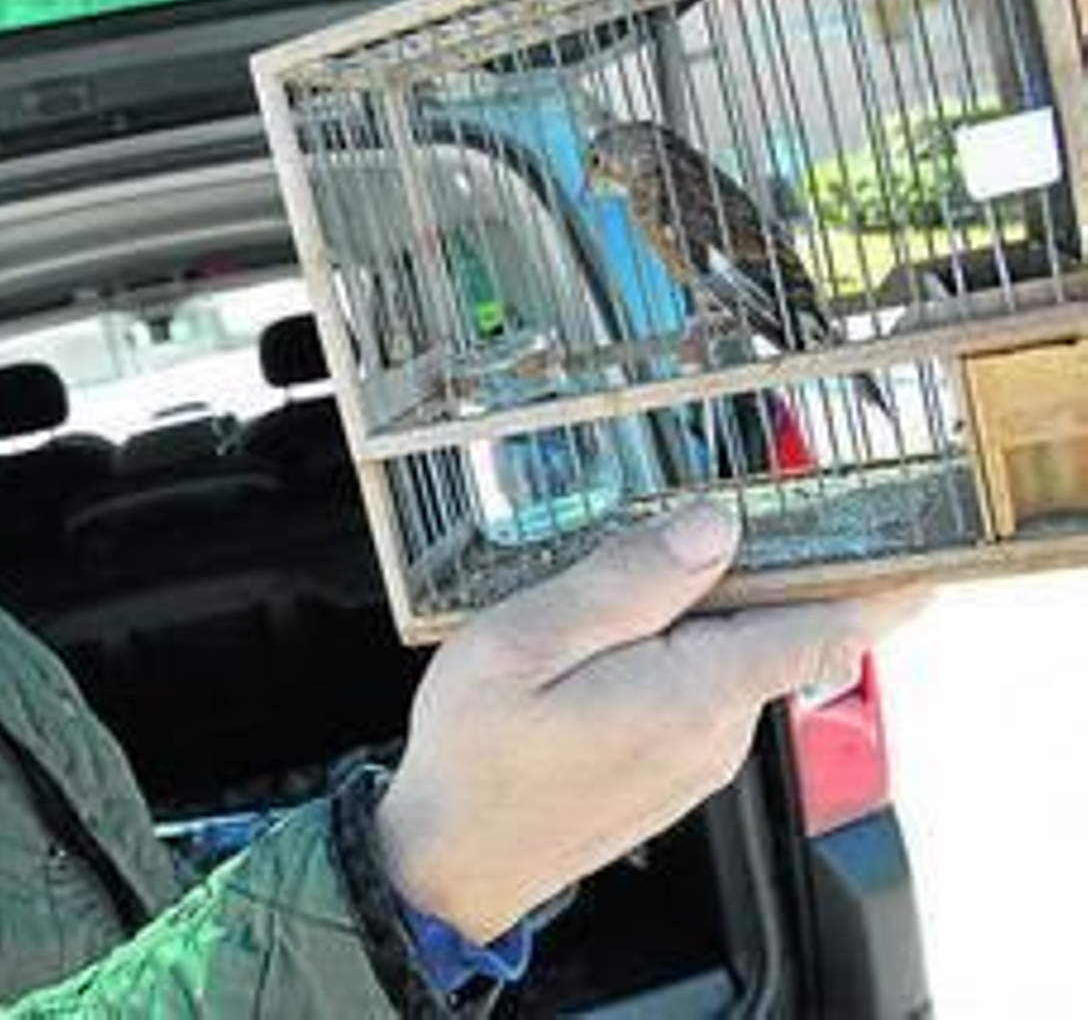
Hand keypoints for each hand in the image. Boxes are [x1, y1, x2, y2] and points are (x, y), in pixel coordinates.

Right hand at [374, 502, 924, 942]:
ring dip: (708, 606)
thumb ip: (625, 581)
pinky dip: (684, 646)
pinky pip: (704, 688)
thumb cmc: (476, 757)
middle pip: (779, 629)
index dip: (881, 584)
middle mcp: (714, 731)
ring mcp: (697, 757)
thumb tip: (712, 526)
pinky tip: (616, 633)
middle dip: (763, 566)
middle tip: (711, 507)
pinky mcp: (673, 768)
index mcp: (692, 692)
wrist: (447, 859)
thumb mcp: (526, 642)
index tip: (919, 544)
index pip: (824, 630)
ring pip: (736, 656)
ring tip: (632, 571)